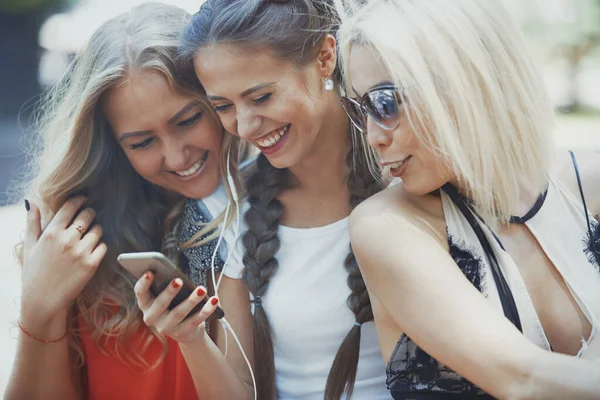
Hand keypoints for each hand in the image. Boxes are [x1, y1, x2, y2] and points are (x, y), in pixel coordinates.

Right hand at [20, 197, 106, 328]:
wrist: (43, 301)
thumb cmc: (35, 273)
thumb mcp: (30, 246)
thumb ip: (32, 222)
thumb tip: (31, 200)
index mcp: (51, 233)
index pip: (70, 206)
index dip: (79, 199)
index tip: (83, 199)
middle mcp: (67, 240)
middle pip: (88, 215)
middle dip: (90, 213)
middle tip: (88, 216)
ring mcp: (80, 252)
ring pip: (98, 229)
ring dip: (96, 229)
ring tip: (90, 234)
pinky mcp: (92, 265)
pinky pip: (104, 246)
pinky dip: (100, 245)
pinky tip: (93, 249)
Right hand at [135, 273, 219, 343]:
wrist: (185, 331)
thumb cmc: (174, 304)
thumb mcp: (168, 296)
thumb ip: (167, 285)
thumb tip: (176, 274)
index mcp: (145, 304)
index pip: (140, 293)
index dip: (143, 283)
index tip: (149, 272)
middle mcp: (152, 317)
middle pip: (160, 304)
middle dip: (169, 292)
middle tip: (178, 280)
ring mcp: (166, 327)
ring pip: (179, 313)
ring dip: (191, 300)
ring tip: (202, 289)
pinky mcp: (182, 333)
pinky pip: (196, 320)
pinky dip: (206, 309)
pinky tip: (214, 300)